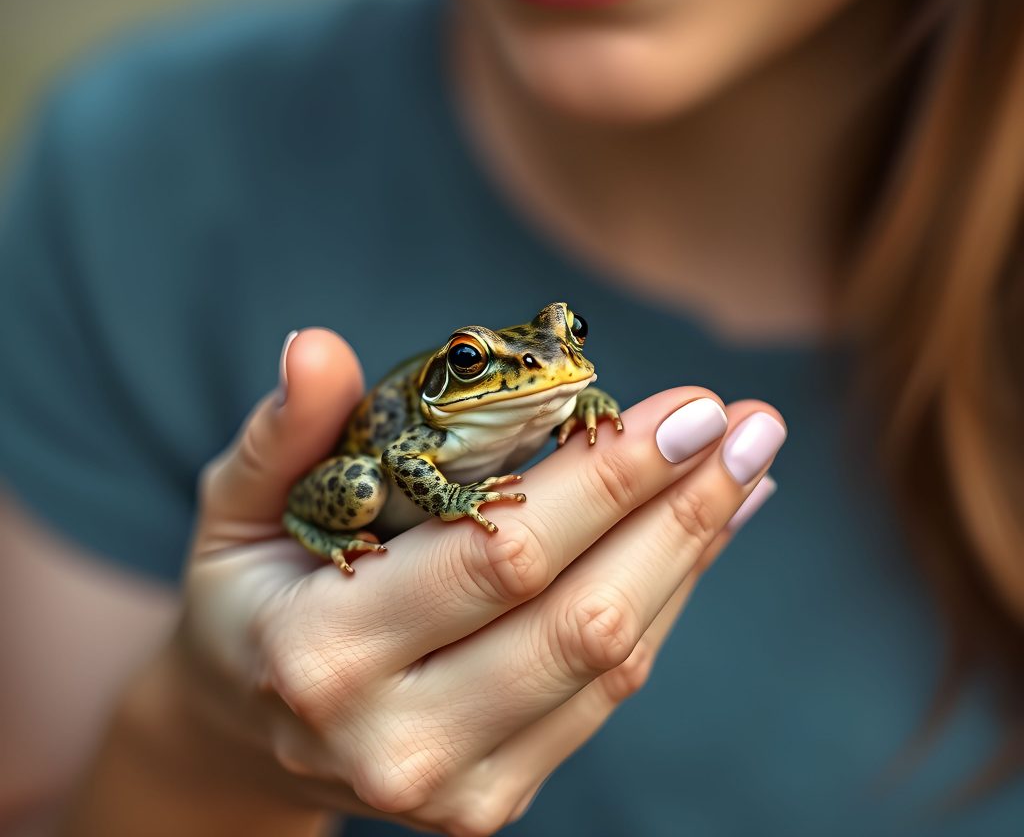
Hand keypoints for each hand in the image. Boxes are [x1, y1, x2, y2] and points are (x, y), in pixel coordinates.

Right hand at [177, 328, 784, 834]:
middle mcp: (394, 738)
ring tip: (749, 469)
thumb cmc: (247, 598)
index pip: (497, 553)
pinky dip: (668, 603)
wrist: (245, 731)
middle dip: (678, 510)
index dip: (606, 478)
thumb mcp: (235, 506)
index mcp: (322, 651)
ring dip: (692, 554)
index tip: (688, 406)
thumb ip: (281, 432)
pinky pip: (606, 693)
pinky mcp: (494, 800)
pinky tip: (705, 534)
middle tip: (748, 426)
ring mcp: (454, 787)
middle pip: (580, 617)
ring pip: (611, 661)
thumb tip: (319, 346)